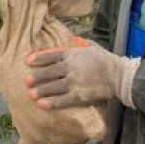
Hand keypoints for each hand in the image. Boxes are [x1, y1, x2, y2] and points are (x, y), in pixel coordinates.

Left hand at [25, 39, 139, 108]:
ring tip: (30, 94)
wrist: (119, 76)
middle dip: (36, 77)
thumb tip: (74, 39)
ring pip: (53, 87)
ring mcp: (74, 82)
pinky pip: (63, 99)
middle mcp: (71, 67)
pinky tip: (42, 104)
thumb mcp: (93, 46)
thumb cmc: (106, 60)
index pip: (51, 55)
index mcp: (73, 54)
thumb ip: (81, 43)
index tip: (27, 61)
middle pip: (49, 72)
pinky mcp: (79, 95)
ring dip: (40, 90)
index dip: (38, 58)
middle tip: (25, 80)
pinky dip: (51, 102)